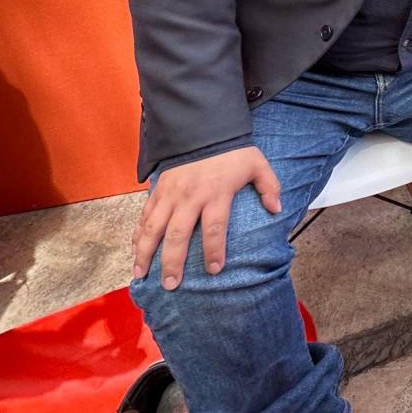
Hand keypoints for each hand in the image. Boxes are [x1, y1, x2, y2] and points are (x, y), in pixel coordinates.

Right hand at [132, 146, 281, 288]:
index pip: (215, 227)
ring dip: (146, 252)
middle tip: (172, 285)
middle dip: (173, 261)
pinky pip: (145, 215)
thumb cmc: (232, 152)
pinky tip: (134, 251)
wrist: (203, 128)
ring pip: (153, 227)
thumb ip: (269, 186)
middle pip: (178, 234)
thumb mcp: (257, 164)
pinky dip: (138, 234)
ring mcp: (170, 193)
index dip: (215, 250)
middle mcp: (189, 196)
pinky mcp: (158, 189)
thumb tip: (277, 210)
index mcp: (215, 193)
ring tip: (141, 274)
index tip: (214, 270)